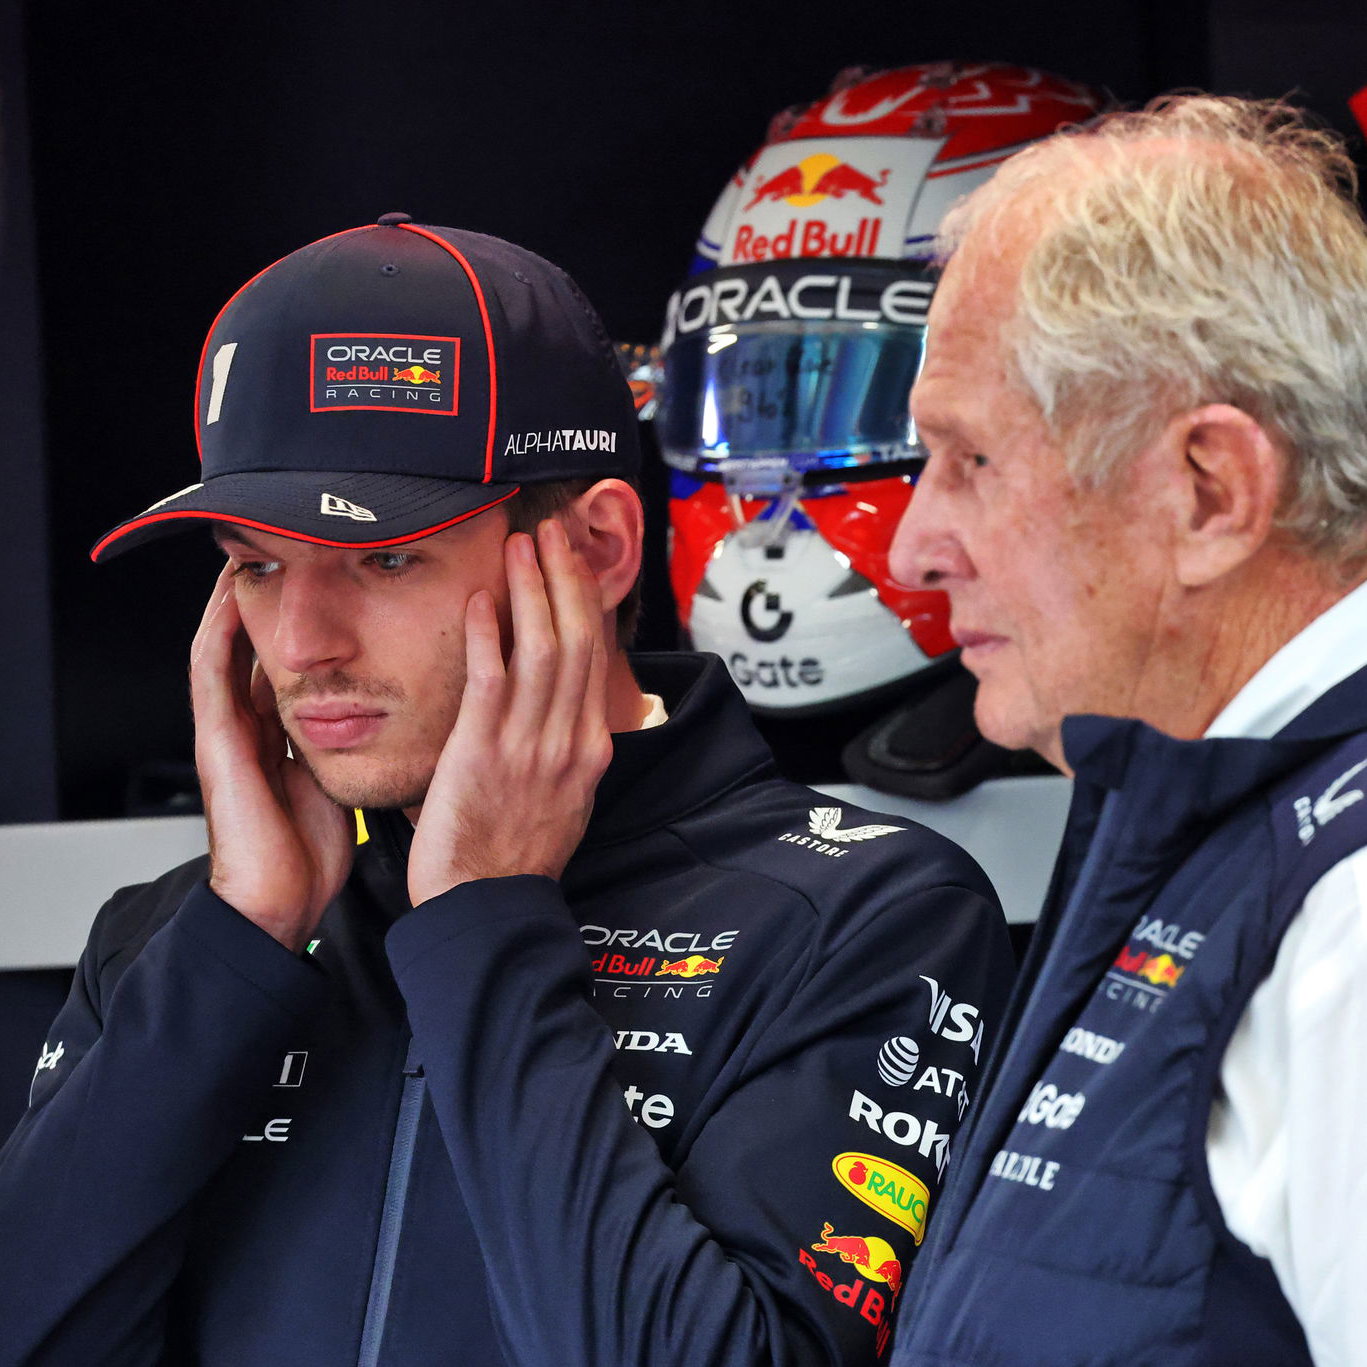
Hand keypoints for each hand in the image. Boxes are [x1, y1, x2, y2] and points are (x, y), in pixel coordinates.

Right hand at [191, 565, 353, 950]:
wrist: (278, 905)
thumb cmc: (309, 854)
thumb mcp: (341, 782)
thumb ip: (354, 748)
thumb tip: (394, 718)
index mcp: (279, 738)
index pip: (286, 667)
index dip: (301, 627)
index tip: (326, 583)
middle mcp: (249, 728)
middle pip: (254, 649)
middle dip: (267, 604)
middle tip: (281, 552)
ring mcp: (226, 733)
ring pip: (223, 649)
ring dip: (232, 603)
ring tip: (247, 555)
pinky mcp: (214, 744)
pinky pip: (210, 676)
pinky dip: (217, 634)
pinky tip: (227, 598)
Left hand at [406, 520, 611, 904]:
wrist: (487, 905)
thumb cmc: (517, 856)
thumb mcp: (567, 798)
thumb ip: (568, 747)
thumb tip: (569, 707)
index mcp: (590, 749)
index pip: (597, 659)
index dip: (586, 602)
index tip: (576, 561)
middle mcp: (569, 740)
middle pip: (578, 640)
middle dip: (567, 577)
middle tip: (554, 529)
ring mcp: (530, 745)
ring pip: (543, 650)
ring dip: (533, 590)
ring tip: (522, 543)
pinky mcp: (483, 753)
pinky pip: (492, 682)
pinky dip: (492, 635)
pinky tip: (485, 598)